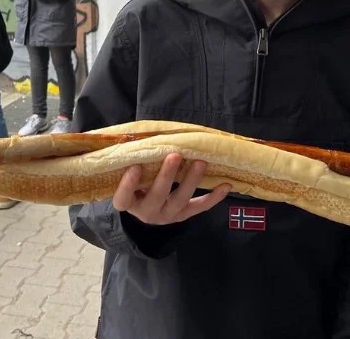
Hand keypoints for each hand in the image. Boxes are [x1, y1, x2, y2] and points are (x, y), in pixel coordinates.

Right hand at [112, 153, 231, 224]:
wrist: (145, 209)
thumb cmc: (135, 183)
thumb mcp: (129, 175)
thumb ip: (133, 161)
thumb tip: (143, 135)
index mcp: (129, 202)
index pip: (123, 197)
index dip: (128, 185)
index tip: (134, 167)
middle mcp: (146, 212)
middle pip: (157, 196)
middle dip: (167, 175)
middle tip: (175, 155)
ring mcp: (167, 215)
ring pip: (180, 200)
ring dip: (191, 181)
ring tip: (200, 163)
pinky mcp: (183, 215)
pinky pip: (199, 207)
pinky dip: (214, 198)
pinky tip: (226, 185)